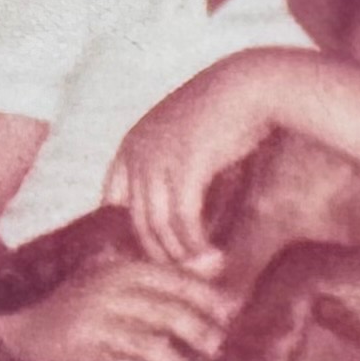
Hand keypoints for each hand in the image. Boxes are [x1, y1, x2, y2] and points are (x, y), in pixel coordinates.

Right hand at [0, 258, 234, 360]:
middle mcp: (109, 293)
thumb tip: (218, 262)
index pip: (174, 281)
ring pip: (147, 345)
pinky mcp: (79, 354)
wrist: (20, 325)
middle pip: (167, 314)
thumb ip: (166, 275)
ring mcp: (93, 324)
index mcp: (121, 271)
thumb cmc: (79, 305)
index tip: (234, 316)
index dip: (207, 299)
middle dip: (200, 335)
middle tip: (222, 354)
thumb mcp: (119, 281)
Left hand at [104, 52, 281, 274]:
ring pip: (160, 226)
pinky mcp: (185, 170)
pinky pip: (184, 221)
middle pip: (138, 221)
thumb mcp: (181, 138)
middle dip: (160, 252)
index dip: (129, 229)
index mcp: (130, 146)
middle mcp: (136, 154)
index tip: (154, 250)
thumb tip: (172, 210)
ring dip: (182, 254)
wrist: (248, 87)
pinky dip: (197, 243)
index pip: (112, 202)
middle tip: (184, 273)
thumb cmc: (222, 113)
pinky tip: (214, 254)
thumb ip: (168, 167)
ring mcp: (157, 162)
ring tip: (204, 268)